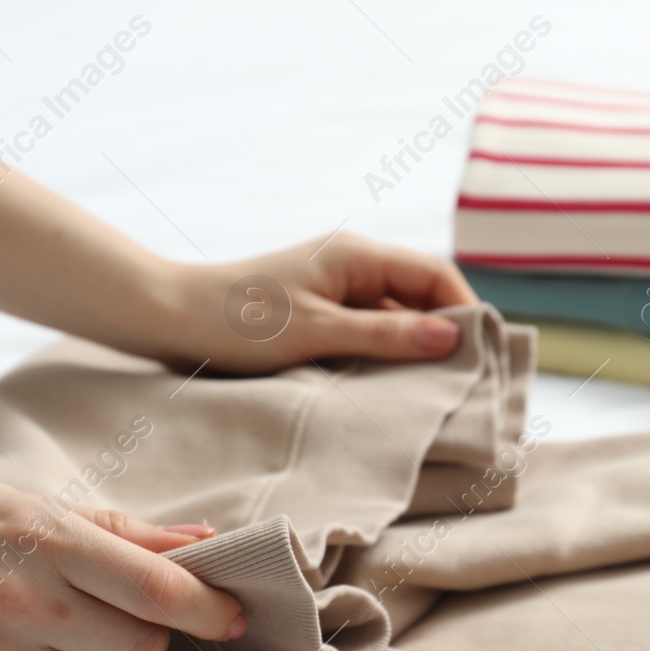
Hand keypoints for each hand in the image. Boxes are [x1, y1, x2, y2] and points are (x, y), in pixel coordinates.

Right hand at [0, 472, 244, 650]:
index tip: (236, 616)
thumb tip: (202, 542)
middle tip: (107, 615)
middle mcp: (20, 602)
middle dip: (142, 638)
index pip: (160, 592)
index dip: (212, 609)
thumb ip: (119, 531)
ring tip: (45, 633)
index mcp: (44, 539)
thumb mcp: (25, 502)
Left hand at [138, 232, 479, 373]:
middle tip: (463, 384)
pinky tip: (383, 389)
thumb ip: (386, 337)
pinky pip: (366, 332)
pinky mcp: (317, 312)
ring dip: (410, 352)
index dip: (465, 313)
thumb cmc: (238, 323)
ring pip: (394, 319)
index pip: (436, 276)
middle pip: (421, 297)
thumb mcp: (319, 334)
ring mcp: (334, 288)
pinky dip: (380, 357)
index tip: (480, 359)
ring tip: (427, 394)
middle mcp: (351, 264)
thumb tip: (451, 337)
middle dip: (443, 337)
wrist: (169, 318)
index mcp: (358, 255)